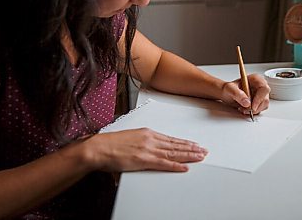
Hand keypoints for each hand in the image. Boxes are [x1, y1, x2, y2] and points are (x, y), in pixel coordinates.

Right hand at [84, 128, 207, 172]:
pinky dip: (176, 166)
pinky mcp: (143, 159)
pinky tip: (185, 167)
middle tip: (203, 150)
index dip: (184, 143)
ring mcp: (148, 149)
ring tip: (200, 157)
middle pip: (175, 145)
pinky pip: (164, 164)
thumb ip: (141, 143)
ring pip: (173, 153)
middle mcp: (150, 139)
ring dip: (189, 155)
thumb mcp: (130, 138)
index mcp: (147, 133)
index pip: (171, 139)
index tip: (194, 144)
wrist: (98, 148)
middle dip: (191, 148)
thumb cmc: (109, 144)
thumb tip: (147, 148)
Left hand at [220, 73, 269, 115]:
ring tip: (243, 109)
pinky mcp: (259, 101)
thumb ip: (237, 94)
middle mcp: (260, 86)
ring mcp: (260, 94)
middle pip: (265, 98)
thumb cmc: (228, 89)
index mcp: (255, 79)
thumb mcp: (229, 89)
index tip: (252, 106)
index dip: (260, 98)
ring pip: (264, 105)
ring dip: (254, 110)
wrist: (226, 94)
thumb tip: (247, 102)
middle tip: (245, 110)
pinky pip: (260, 109)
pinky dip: (253, 112)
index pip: (264, 88)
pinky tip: (245, 109)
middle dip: (256, 107)